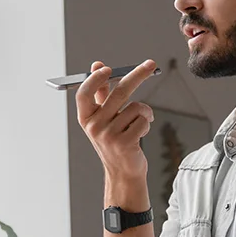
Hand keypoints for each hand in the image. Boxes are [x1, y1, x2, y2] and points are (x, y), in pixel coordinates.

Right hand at [76, 60, 158, 183]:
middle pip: (119, 92)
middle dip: (138, 75)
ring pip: (137, 107)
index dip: (95, 79)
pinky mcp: (125, 143)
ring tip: (140, 122)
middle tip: (151, 64)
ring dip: (145, 112)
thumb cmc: (115, 141)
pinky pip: (144, 120)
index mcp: (86, 118)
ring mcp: (109, 136)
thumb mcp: (104, 117)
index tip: (108, 69)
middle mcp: (94, 126)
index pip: (84, 93)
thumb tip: (97, 65)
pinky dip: (147, 124)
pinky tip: (140, 133)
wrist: (123, 172)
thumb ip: (101, 92)